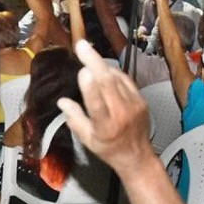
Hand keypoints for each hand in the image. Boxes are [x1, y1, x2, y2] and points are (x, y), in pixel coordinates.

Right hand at [57, 40, 152, 175]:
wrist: (138, 156)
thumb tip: (62, 101)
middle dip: (94, 62)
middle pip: (108, 83)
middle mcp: (121, 114)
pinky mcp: (140, 99)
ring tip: (87, 52)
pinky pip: (125, 79)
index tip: (82, 71)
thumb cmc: (109, 148)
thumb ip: (74, 119)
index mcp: (106, 127)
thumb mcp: (87, 140)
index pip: (98, 105)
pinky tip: (101, 66)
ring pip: (116, 77)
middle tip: (82, 46)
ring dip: (101, 63)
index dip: (90, 87)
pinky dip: (112, 71)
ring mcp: (134, 105)